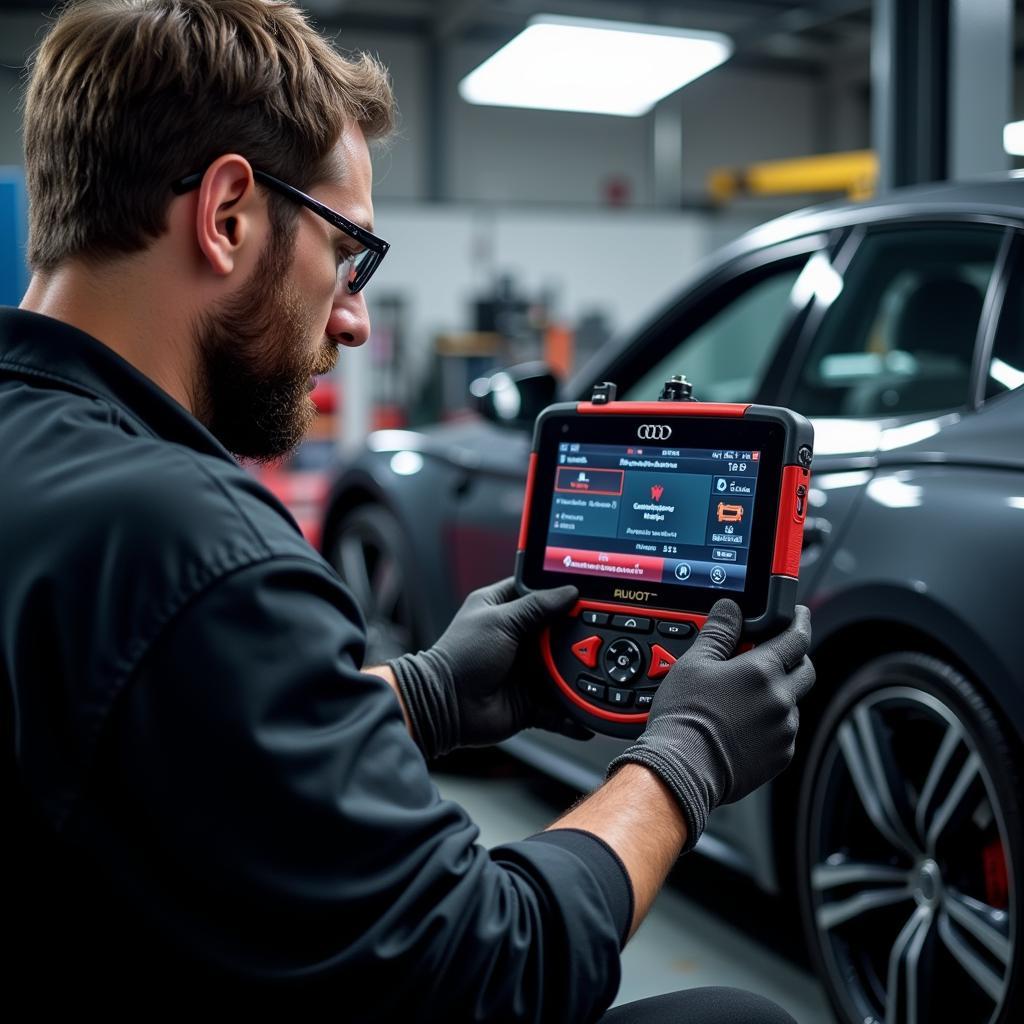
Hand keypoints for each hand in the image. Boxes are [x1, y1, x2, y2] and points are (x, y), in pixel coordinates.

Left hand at [388, 578, 588, 758]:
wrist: (444, 706)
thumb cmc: (460, 657)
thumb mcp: (501, 621)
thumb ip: (536, 607)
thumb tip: (569, 592)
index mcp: (503, 610)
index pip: (537, 592)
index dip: (559, 590)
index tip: (587, 589)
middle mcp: (516, 639)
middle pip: (557, 632)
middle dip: (578, 633)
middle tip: (607, 628)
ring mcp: (524, 671)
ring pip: (562, 670)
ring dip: (579, 673)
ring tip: (606, 670)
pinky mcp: (529, 702)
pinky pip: (558, 709)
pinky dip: (572, 716)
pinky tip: (588, 717)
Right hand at [607, 599, 813, 851]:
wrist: (683, 766)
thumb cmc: (685, 716)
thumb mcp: (694, 663)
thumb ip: (719, 631)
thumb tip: (731, 608)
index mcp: (762, 672)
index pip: (797, 637)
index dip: (800, 621)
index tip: (799, 615)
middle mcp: (780, 700)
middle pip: (805, 670)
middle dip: (795, 657)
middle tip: (774, 654)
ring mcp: (783, 730)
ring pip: (793, 702)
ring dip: (780, 693)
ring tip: (747, 696)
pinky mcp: (780, 755)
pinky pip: (786, 731)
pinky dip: (773, 722)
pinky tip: (746, 723)